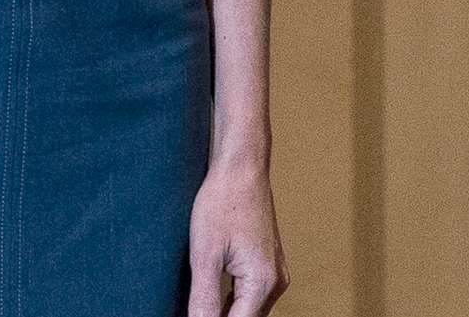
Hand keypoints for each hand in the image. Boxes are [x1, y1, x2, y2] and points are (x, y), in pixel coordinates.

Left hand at [188, 153, 286, 315]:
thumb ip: (203, 300)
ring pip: (249, 312)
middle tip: (195, 308)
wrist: (242, 166)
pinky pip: (251, 297)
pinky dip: (231, 303)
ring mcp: (275, 274)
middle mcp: (275, 283)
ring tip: (199, 306)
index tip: (193, 315)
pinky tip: (211, 299)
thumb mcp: (205, 255)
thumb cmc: (223, 201)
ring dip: (225, 314)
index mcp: (262, 283)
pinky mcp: (268, 265)